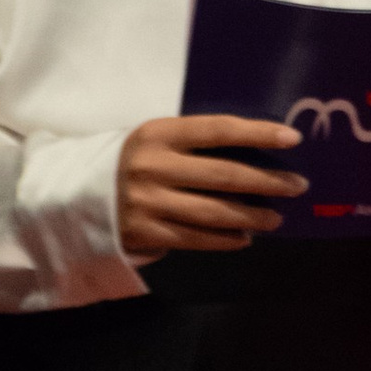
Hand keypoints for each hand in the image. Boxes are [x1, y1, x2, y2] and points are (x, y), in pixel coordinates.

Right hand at [117, 114, 306, 257]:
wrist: (73, 193)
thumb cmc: (128, 162)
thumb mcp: (153, 142)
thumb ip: (192, 145)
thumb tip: (252, 155)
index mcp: (157, 134)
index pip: (218, 130)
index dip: (257, 133)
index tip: (292, 138)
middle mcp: (153, 166)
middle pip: (223, 175)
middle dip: (267, 182)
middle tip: (297, 186)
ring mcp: (148, 202)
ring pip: (214, 212)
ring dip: (252, 217)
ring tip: (275, 219)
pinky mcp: (145, 232)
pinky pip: (196, 238)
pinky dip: (225, 240)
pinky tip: (244, 238)